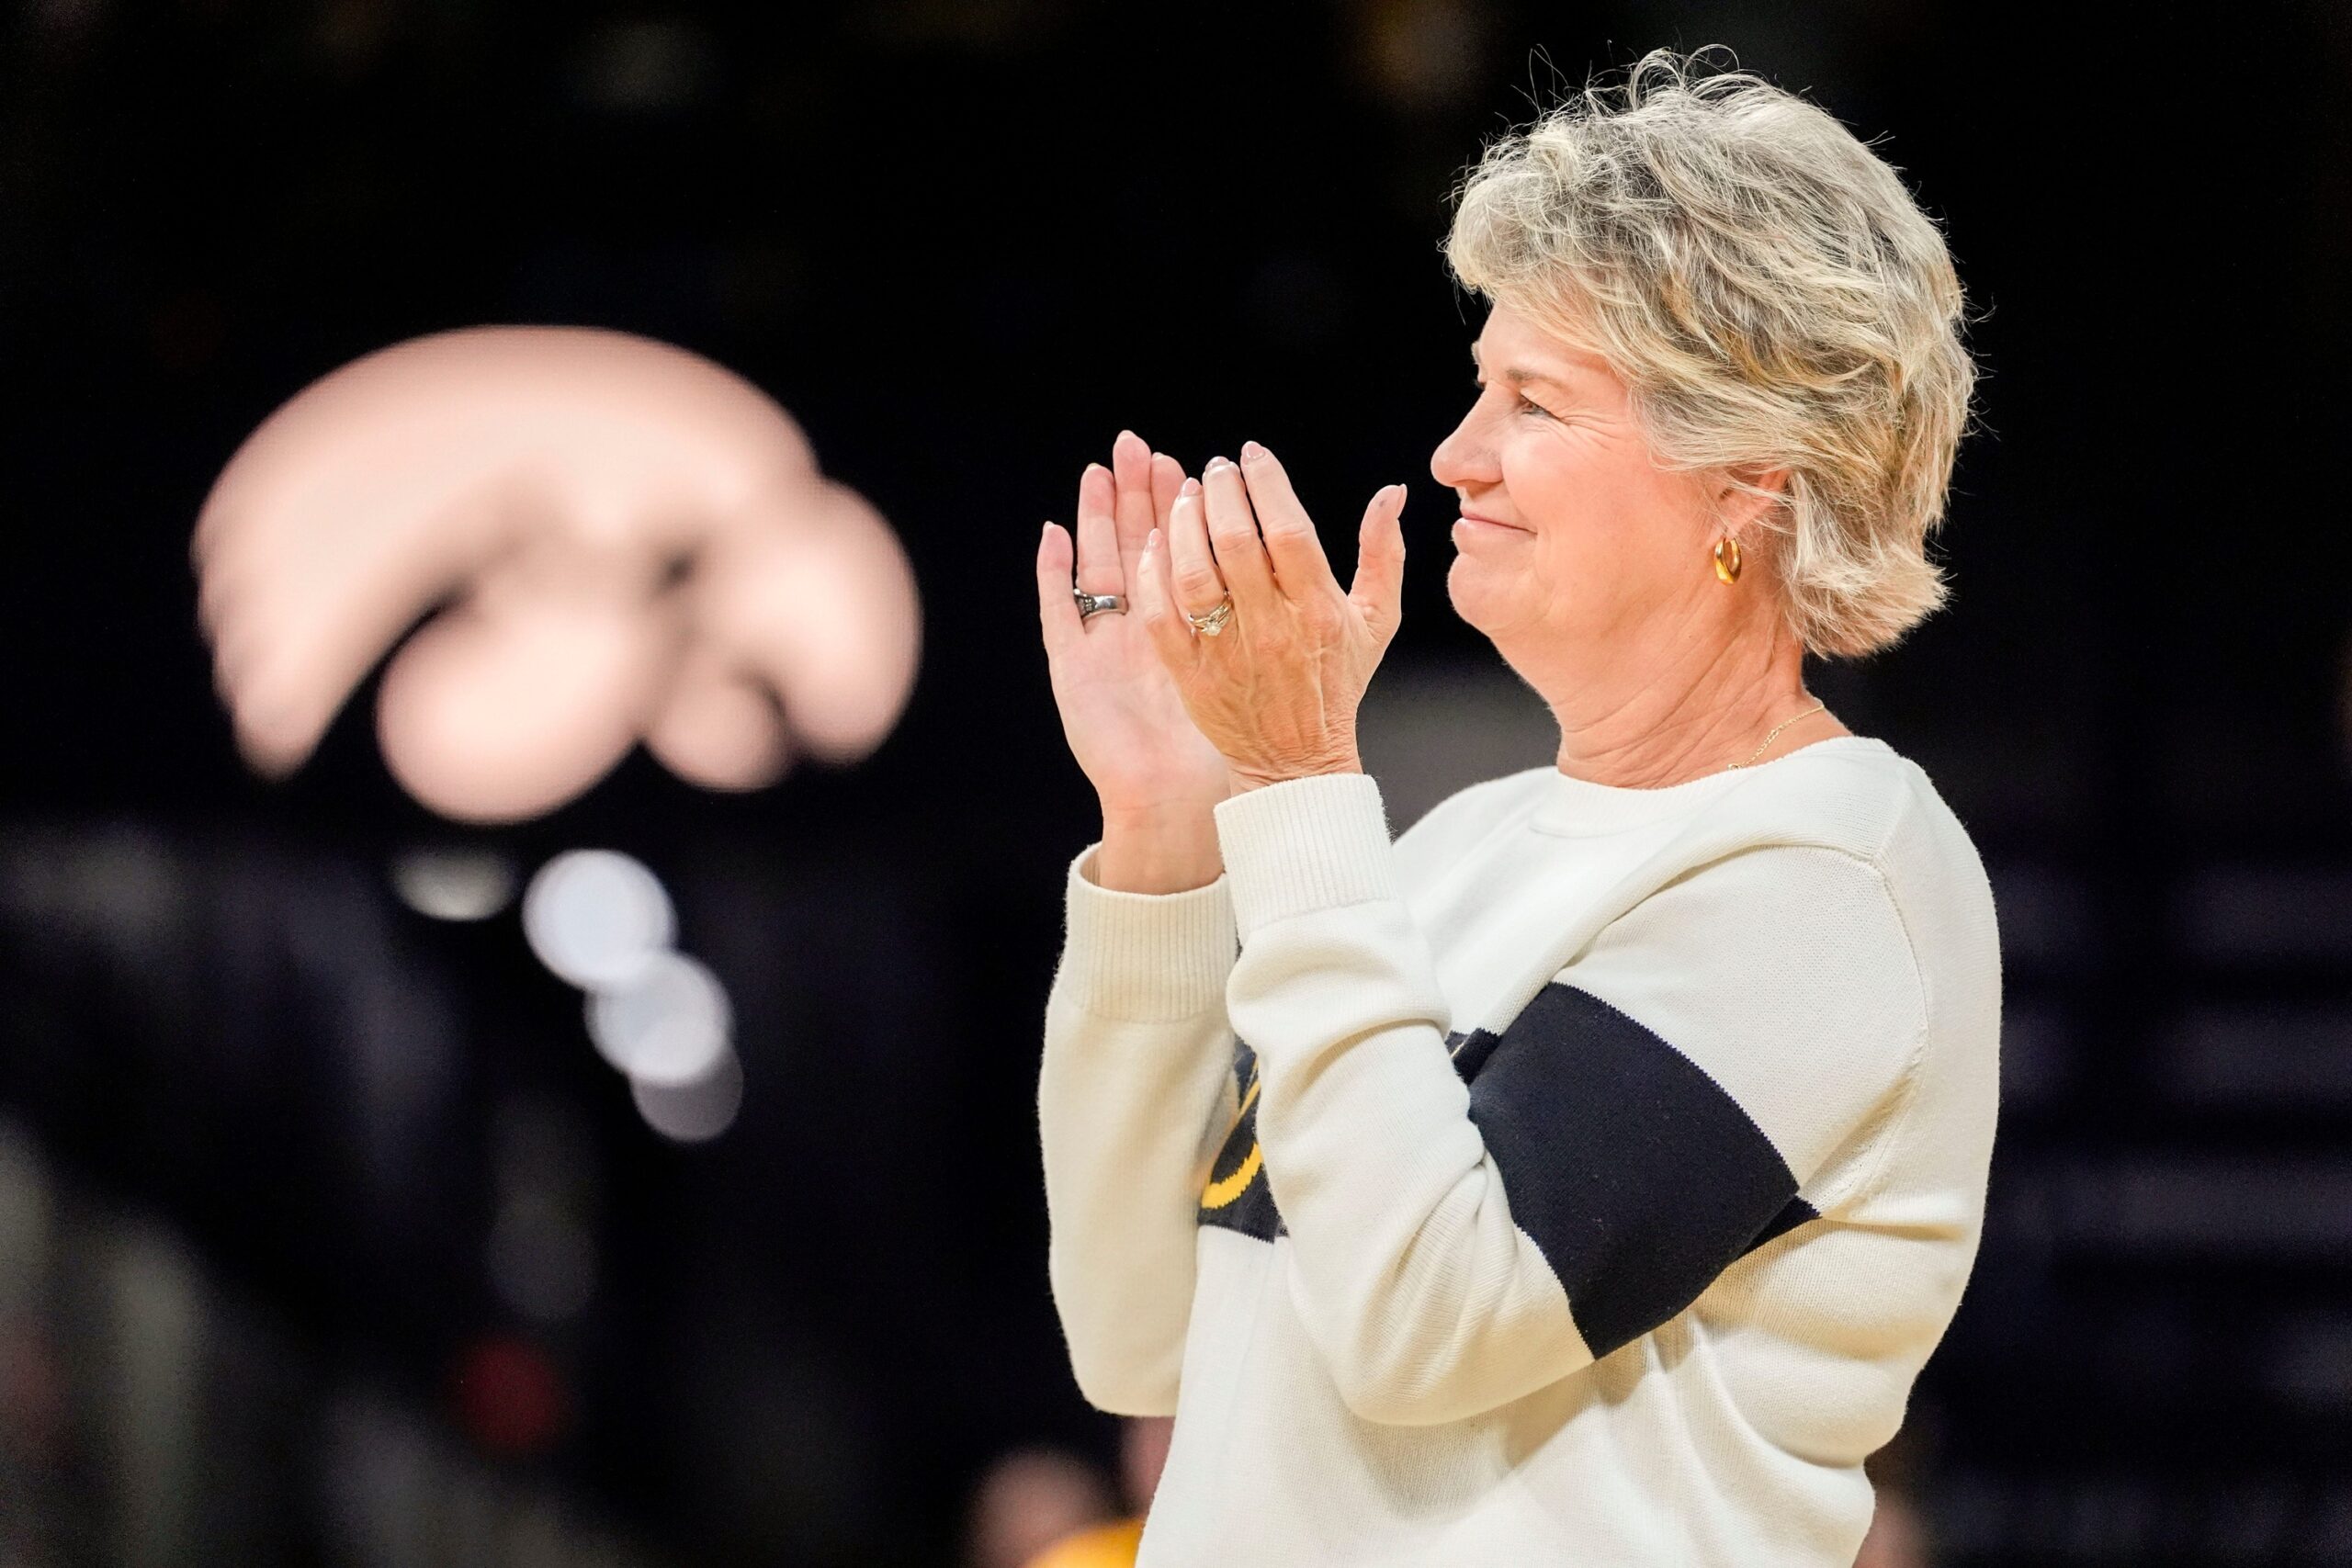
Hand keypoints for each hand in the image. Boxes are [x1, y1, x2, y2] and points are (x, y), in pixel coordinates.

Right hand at [1037, 432, 1238, 819]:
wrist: (1184, 795)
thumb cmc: (1228, 735)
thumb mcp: (1262, 664)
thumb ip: (1274, 612)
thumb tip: (1307, 558)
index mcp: (1188, 619)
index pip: (1186, 548)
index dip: (1185, 505)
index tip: (1197, 465)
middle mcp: (1143, 624)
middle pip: (1135, 543)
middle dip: (1138, 494)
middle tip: (1140, 446)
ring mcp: (1105, 643)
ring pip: (1098, 564)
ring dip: (1094, 517)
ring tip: (1099, 471)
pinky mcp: (1075, 667)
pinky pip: (1061, 611)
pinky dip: (1053, 572)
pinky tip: (1054, 534)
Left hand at [1132, 442, 1406, 790]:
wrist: (1297, 762)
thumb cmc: (1337, 684)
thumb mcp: (1377, 620)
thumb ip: (1383, 552)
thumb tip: (1391, 492)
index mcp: (1318, 610)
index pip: (1288, 531)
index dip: (1267, 484)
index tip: (1252, 455)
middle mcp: (1272, 629)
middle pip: (1235, 543)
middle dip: (1222, 492)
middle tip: (1216, 469)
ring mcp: (1227, 653)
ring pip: (1193, 574)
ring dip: (1183, 524)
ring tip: (1186, 497)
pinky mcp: (1190, 674)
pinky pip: (1160, 614)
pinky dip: (1153, 573)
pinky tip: (1157, 544)